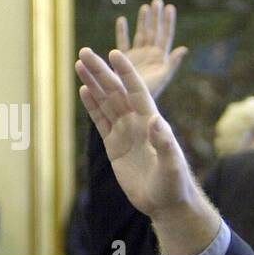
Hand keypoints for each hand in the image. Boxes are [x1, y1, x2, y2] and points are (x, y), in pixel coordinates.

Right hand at [75, 47, 220, 254]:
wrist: (165, 202)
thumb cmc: (174, 184)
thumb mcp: (172, 165)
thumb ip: (165, 144)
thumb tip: (156, 121)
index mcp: (152, 121)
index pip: (137, 91)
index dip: (126, 73)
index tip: (115, 53)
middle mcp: (138, 122)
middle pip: (116, 91)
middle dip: (101, 71)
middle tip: (84, 52)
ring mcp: (125, 132)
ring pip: (106, 102)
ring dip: (93, 83)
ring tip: (80, 64)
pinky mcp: (115, 145)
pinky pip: (101, 121)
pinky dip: (92, 105)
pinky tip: (83, 90)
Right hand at [114, 0, 187, 98]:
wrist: (130, 104)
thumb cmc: (149, 94)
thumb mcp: (163, 77)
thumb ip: (172, 63)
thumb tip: (184, 49)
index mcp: (160, 58)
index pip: (165, 36)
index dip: (167, 22)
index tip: (170, 7)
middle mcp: (149, 55)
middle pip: (153, 32)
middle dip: (156, 17)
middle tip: (157, 1)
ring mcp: (137, 56)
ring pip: (140, 35)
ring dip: (142, 21)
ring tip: (145, 8)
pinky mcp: (124, 60)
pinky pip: (123, 43)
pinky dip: (122, 32)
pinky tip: (122, 20)